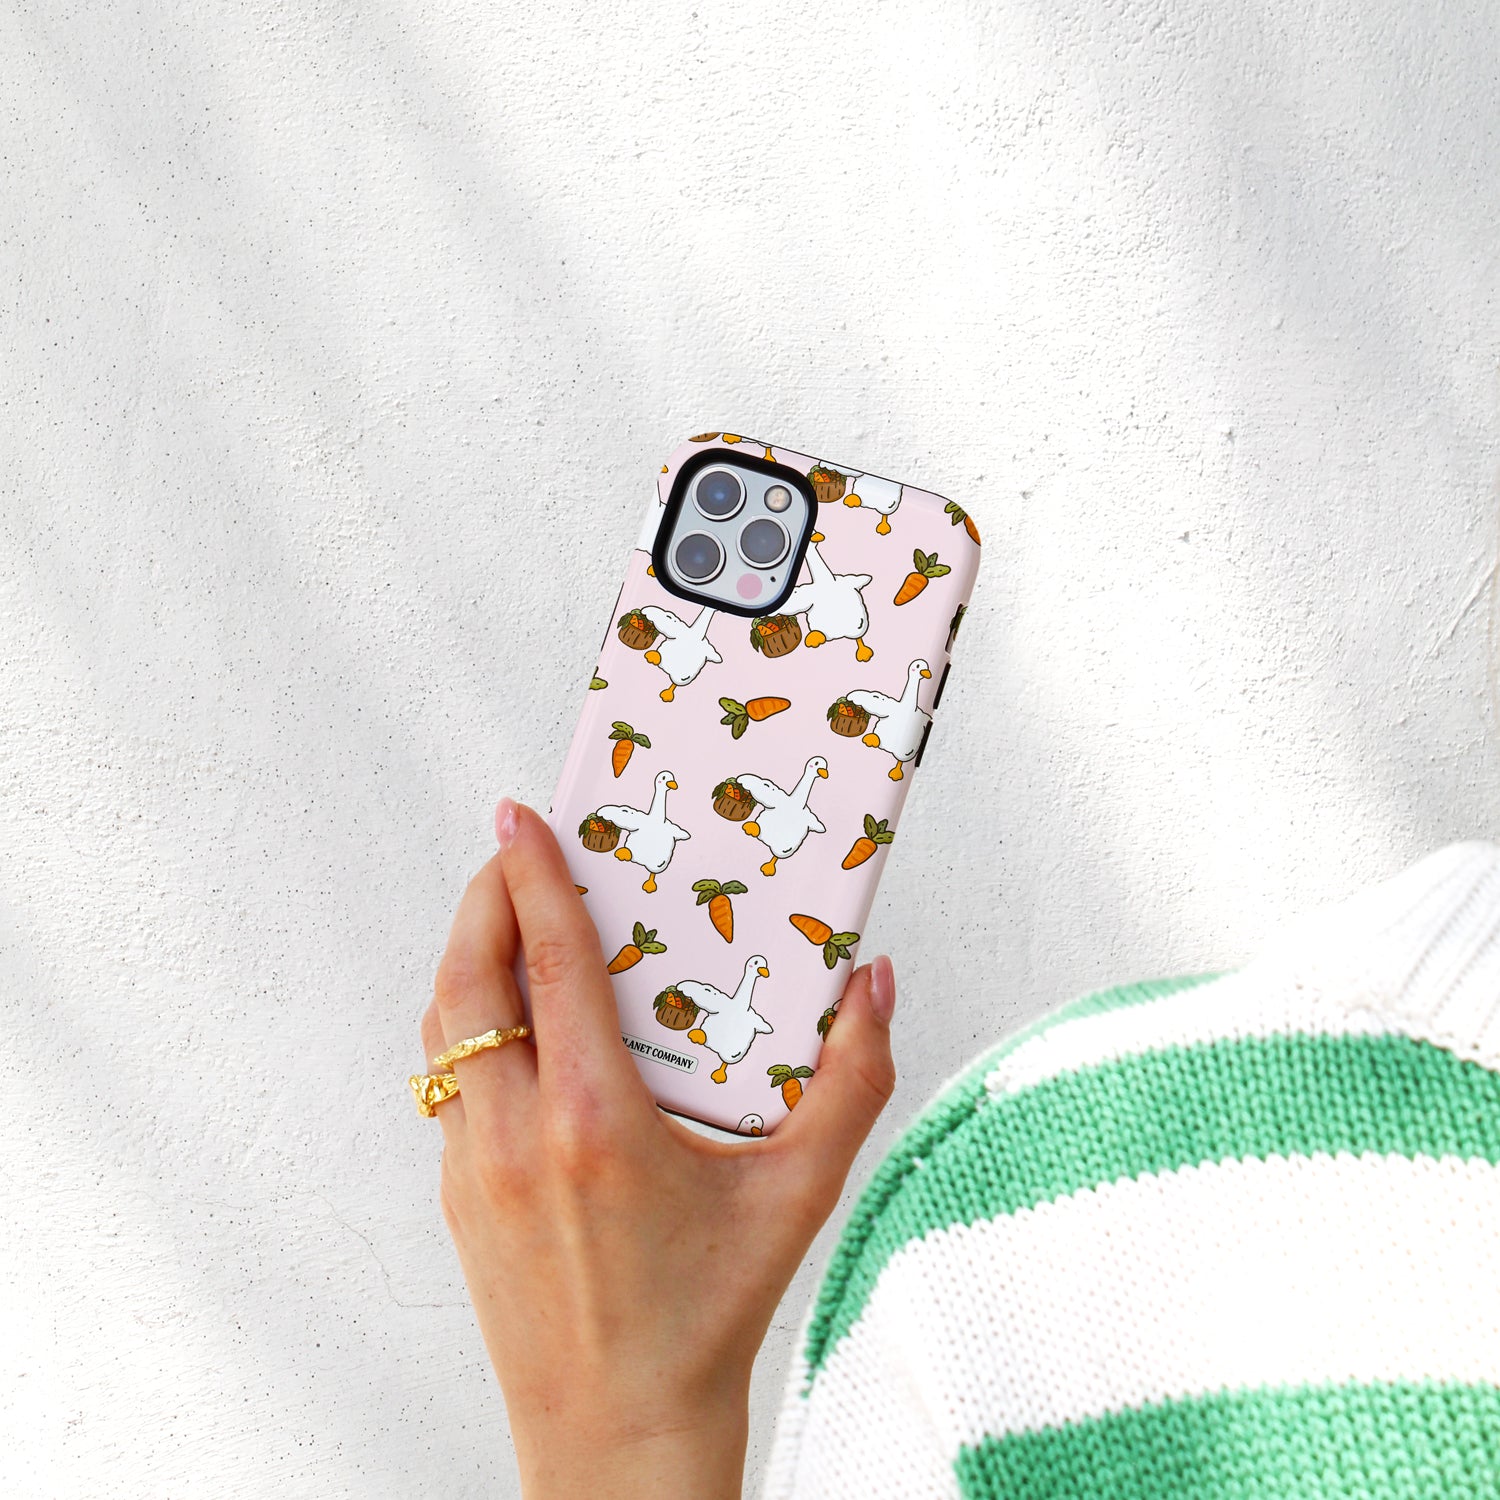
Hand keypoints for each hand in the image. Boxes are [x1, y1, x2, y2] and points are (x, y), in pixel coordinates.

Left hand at [420, 799, 897, 1499]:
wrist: (618, 1432)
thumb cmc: (711, 1316)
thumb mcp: (801, 1196)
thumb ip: (853, 1082)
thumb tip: (874, 984)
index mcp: (597, 1124)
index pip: (550, 965)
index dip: (532, 876)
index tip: (521, 813)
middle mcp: (520, 1138)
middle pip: (470, 978)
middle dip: (485, 897)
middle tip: (516, 850)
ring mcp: (476, 1169)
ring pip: (444, 1029)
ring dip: (468, 958)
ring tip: (511, 916)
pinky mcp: (460, 1196)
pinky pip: (448, 1081)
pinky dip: (468, 1024)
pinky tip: (513, 1017)